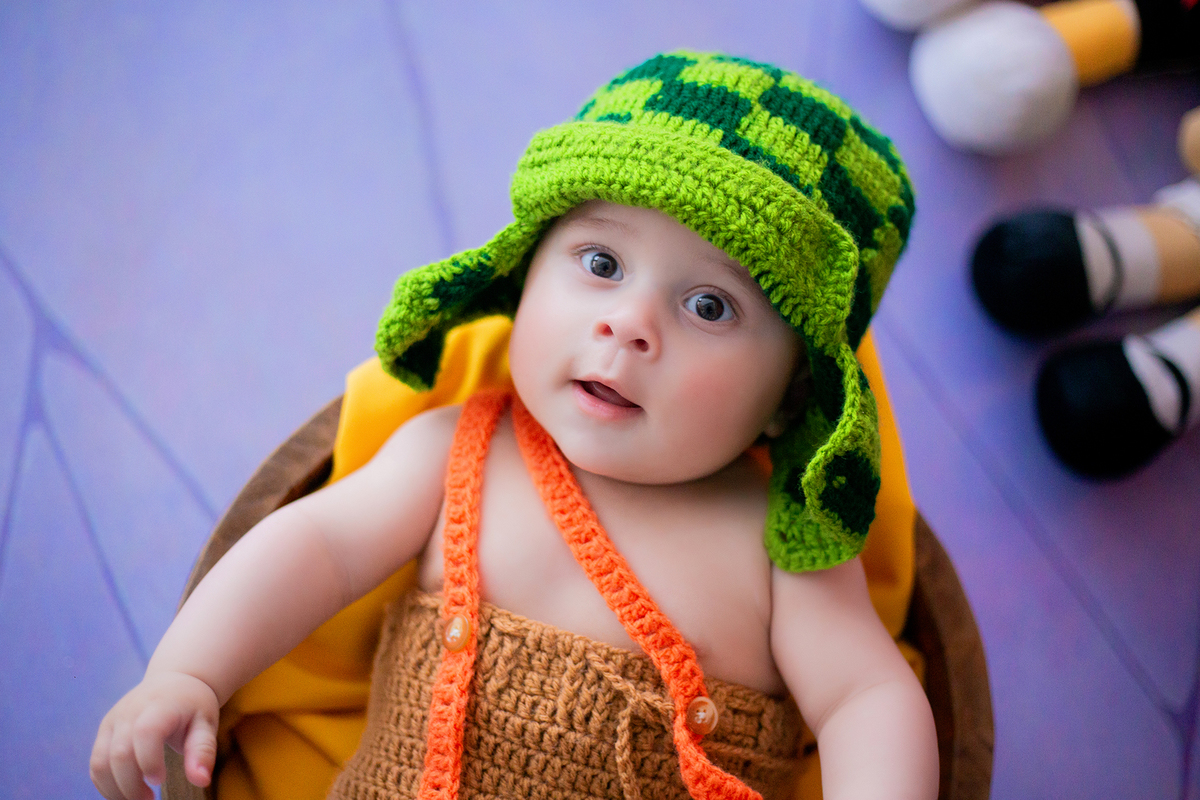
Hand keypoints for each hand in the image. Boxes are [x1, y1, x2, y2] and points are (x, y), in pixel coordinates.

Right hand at [90, 671, 218, 799]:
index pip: (146, 733)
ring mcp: (113, 721)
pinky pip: (96, 764)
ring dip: (115, 789)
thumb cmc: (193, 705)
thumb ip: (203, 750)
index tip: (161, 781)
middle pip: (119, 753)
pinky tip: (125, 793)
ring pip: (100, 762)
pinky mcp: (104, 731)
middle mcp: (130, 712)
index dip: (149, 761)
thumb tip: (202, 780)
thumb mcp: (206, 722)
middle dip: (131, 785)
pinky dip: (106, 784)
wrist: (174, 681)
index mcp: (159, 705)